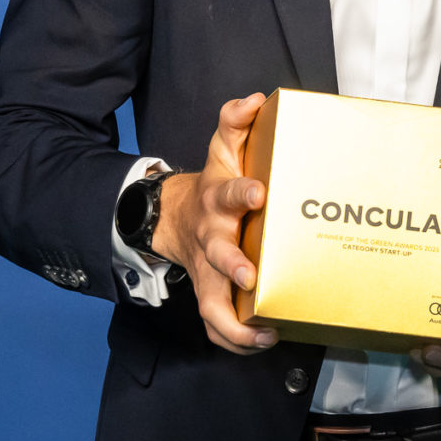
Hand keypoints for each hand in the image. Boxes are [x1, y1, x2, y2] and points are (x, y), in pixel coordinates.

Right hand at [150, 94, 278, 354]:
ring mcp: (209, 270)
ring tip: (263, 332)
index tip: (260, 192)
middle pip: (218, 253)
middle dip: (234, 264)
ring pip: (212, 301)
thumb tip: (255, 99)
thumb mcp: (224, 150)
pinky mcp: (209, 292)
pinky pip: (216, 324)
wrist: (177, 217)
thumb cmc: (215, 185)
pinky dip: (235, 339)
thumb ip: (236, 123)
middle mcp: (213, 237)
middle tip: (251, 276)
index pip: (230, 192)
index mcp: (219, 201)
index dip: (243, 192)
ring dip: (233, 320)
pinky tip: (262, 341)